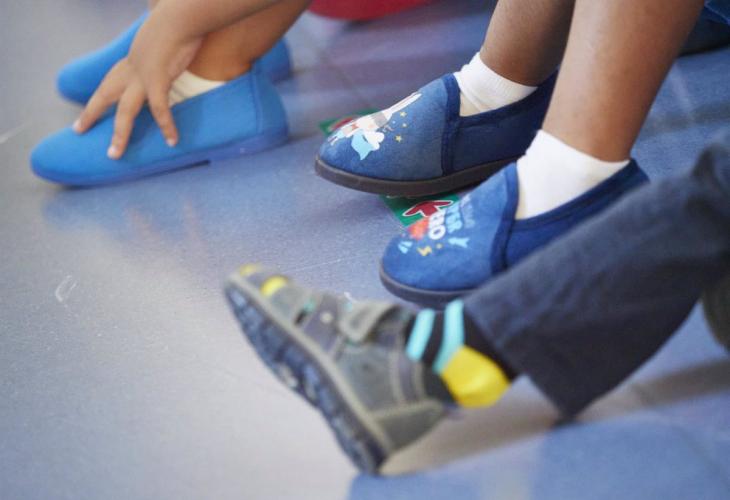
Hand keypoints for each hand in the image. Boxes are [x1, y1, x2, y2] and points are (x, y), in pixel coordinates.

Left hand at [73, 15, 202, 158]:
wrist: (180, 17)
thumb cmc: (177, 21)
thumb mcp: (163, 36)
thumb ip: (158, 43)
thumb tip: (162, 37)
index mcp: (132, 59)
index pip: (110, 81)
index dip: (99, 97)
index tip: (89, 109)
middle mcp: (132, 69)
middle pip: (106, 95)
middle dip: (91, 113)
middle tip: (78, 129)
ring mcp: (143, 76)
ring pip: (125, 110)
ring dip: (120, 134)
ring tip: (115, 154)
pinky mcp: (158, 79)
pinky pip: (160, 109)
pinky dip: (167, 126)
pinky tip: (172, 140)